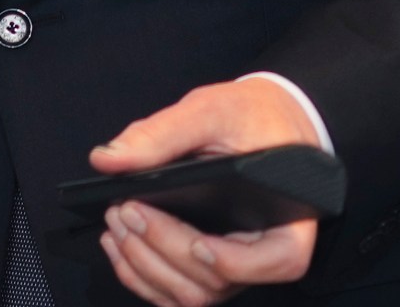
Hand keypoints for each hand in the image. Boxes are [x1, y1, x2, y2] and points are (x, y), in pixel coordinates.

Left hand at [85, 80, 322, 306]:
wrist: (262, 122)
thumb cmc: (251, 117)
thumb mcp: (213, 110)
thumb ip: (164, 132)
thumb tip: (108, 159)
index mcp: (290, 216)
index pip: (280, 260)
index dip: (235, 262)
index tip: (197, 241)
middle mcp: (265, 253)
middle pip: (217, 282)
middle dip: (163, 249)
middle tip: (125, 209)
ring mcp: (235, 266)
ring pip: (191, 294)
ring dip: (144, 266)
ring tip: (116, 222)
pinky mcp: (208, 268)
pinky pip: (175, 292)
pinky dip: (140, 276)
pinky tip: (118, 242)